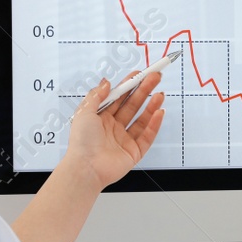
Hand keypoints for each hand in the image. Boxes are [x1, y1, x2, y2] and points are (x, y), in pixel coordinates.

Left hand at [64, 71, 165, 187]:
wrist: (86, 168)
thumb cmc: (81, 143)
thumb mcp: (84, 112)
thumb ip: (97, 95)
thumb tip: (106, 82)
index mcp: (101, 118)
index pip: (119, 97)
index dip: (130, 85)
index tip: (140, 74)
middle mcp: (113, 128)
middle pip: (133, 105)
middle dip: (144, 90)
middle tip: (155, 78)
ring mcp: (124, 139)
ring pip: (142, 119)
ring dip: (151, 105)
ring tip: (160, 93)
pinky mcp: (134, 152)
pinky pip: (147, 136)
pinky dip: (154, 124)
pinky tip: (159, 112)